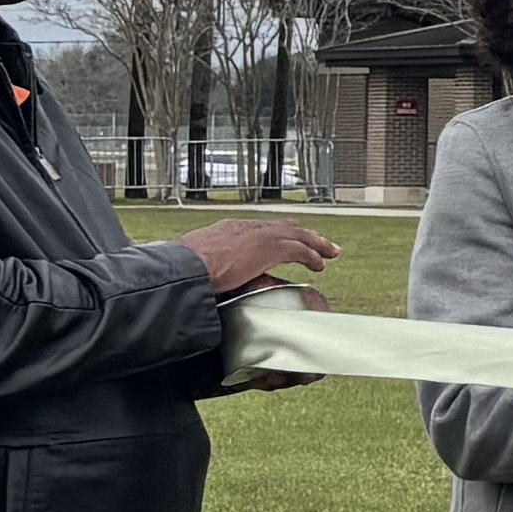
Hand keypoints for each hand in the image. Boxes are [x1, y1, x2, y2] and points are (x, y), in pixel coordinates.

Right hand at [181, 216, 341, 292]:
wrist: (185, 266)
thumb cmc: (182, 270)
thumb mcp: (193, 265)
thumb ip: (204, 269)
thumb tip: (200, 283)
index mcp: (228, 230)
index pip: (260, 229)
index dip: (276, 235)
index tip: (286, 242)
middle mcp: (246, 228)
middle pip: (283, 227)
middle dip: (303, 235)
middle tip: (319, 244)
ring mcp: (259, 236)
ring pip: (297, 235)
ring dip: (315, 244)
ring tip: (330, 253)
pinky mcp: (269, 248)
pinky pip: (299, 250)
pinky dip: (311, 256)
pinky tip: (319, 265)